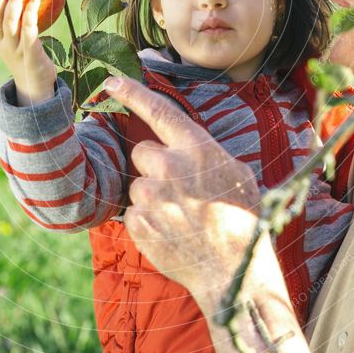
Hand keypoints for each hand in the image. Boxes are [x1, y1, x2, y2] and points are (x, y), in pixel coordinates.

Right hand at [0, 0, 56, 105]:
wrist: (36, 87)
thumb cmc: (28, 58)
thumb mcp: (18, 42)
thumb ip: (18, 24)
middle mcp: (3, 45)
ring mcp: (15, 51)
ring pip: (11, 23)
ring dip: (15, 2)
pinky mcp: (30, 55)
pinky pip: (29, 32)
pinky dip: (30, 15)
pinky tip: (35, 0)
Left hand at [104, 76, 260, 305]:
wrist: (234, 271)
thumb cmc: (242, 219)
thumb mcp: (237, 173)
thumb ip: (206, 153)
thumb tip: (187, 146)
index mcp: (197, 149)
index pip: (159, 110)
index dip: (133, 93)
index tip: (111, 81)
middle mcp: (170, 167)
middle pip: (143, 152)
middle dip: (156, 166)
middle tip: (180, 190)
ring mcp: (151, 197)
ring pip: (138, 184)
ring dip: (153, 196)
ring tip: (181, 216)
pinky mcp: (138, 223)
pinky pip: (134, 212)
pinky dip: (148, 221)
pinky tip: (172, 232)